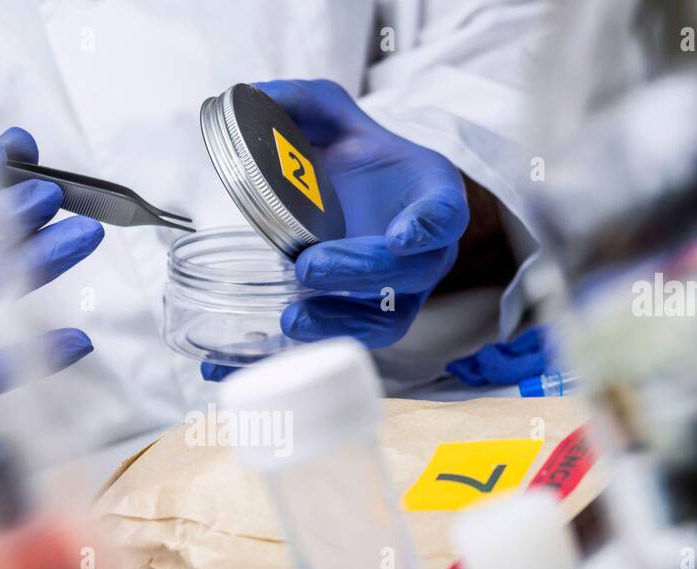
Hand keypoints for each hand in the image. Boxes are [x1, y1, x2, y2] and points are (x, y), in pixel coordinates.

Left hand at [203, 79, 467, 380]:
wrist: (352, 195)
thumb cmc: (353, 156)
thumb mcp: (330, 117)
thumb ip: (298, 102)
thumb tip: (252, 102)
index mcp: (432, 193)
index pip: (444, 211)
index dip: (427, 224)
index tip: (402, 234)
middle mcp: (427, 248)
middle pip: (410, 270)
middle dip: (359, 271)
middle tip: (308, 266)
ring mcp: (404, 289)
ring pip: (388, 317)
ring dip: (341, 319)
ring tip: (293, 318)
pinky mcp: (375, 316)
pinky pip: (358, 338)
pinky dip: (323, 339)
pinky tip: (284, 333)